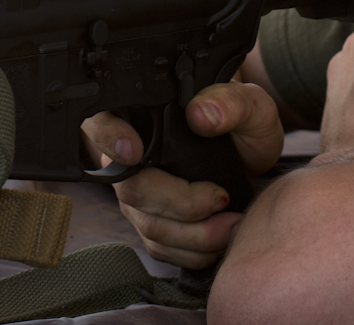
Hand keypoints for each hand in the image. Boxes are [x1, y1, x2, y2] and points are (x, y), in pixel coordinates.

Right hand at [81, 82, 283, 268]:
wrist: (253, 153)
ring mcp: (137, 192)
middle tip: (221, 199)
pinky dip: (193, 251)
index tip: (134, 152)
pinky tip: (220, 237)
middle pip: (131, 188)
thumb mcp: (249, 104)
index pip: (101, 122)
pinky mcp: (150, 221)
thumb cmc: (244, 122)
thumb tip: (200, 115)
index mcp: (142, 113)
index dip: (109, 137)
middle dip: (180, 203)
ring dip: (194, 234)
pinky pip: (160, 247)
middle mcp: (129, 156)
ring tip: (232, 223)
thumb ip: (229, 101)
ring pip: (148, 224)